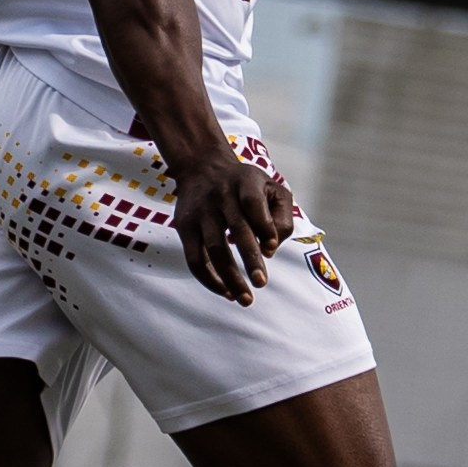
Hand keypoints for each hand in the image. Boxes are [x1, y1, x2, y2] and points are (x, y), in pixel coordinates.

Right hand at [172, 141, 298, 305]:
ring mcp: (201, 212)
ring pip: (214, 249)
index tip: (271, 249)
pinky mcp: (185, 226)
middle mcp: (221, 195)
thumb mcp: (271, 188)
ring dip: (230, 276)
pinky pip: (195, 259)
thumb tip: (270, 249)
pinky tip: (225, 291)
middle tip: (261, 283)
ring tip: (245, 299)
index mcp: (245, 181)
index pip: (254, 204)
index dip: (265, 227)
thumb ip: (281, 215)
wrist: (202, 167)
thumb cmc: (246, 185)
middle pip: (236, 229)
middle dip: (250, 259)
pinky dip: (209, 279)